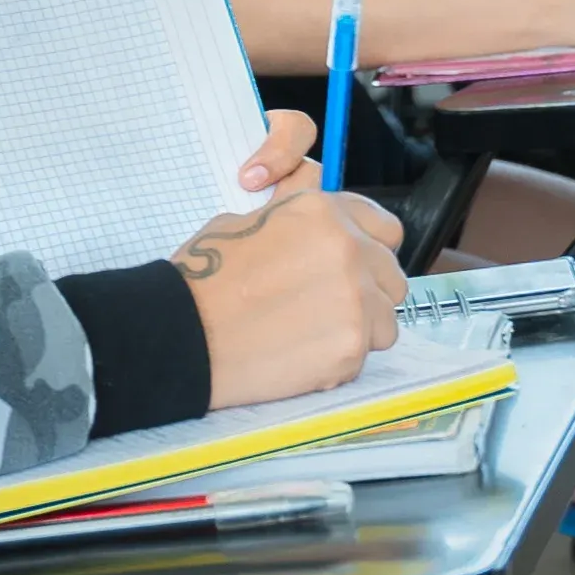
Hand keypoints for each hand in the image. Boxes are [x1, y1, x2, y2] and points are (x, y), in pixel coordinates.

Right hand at [175, 148, 407, 407]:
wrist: (182, 334)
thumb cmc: (203, 279)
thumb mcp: (246, 223)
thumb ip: (298, 225)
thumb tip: (320, 230)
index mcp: (323, 214)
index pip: (384, 229)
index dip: (371, 250)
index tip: (356, 266)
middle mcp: (349, 251)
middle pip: (392, 278)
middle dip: (368, 292)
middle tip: (328, 308)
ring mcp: (356, 301)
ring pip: (385, 322)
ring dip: (358, 329)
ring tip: (312, 336)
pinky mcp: (351, 348)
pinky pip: (363, 357)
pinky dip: (338, 360)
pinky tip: (300, 356)